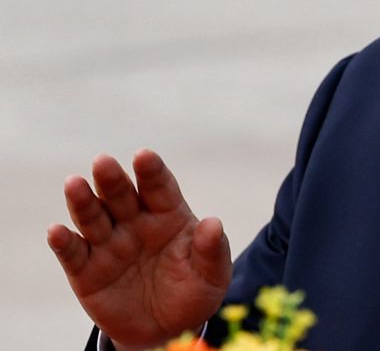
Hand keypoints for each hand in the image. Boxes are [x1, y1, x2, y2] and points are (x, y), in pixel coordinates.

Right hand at [47, 149, 231, 349]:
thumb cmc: (193, 293)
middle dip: (112, 179)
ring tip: (74, 184)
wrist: (167, 331)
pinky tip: (57, 231)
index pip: (160, 188)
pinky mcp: (86, 271)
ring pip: (93, 217)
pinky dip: (63, 242)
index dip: (152, 171)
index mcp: (168, 215)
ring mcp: (109, 245)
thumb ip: (212, 250)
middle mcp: (135, 223)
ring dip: (83, 201)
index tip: (144, 155)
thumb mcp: (212, 275)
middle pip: (122, 196)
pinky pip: (73, 254)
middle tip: (103, 162)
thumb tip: (213, 223)